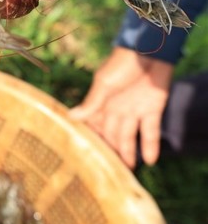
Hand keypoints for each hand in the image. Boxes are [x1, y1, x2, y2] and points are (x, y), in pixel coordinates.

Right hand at [69, 47, 172, 167]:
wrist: (149, 52)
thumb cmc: (120, 64)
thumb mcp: (103, 83)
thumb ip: (91, 103)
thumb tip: (71, 117)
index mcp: (102, 103)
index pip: (94, 126)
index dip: (92, 140)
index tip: (87, 157)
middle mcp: (116, 109)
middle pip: (112, 135)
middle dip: (111, 151)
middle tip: (109, 171)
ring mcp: (135, 110)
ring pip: (130, 136)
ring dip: (129, 152)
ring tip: (128, 170)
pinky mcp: (153, 110)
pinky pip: (150, 131)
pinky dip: (150, 145)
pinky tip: (149, 160)